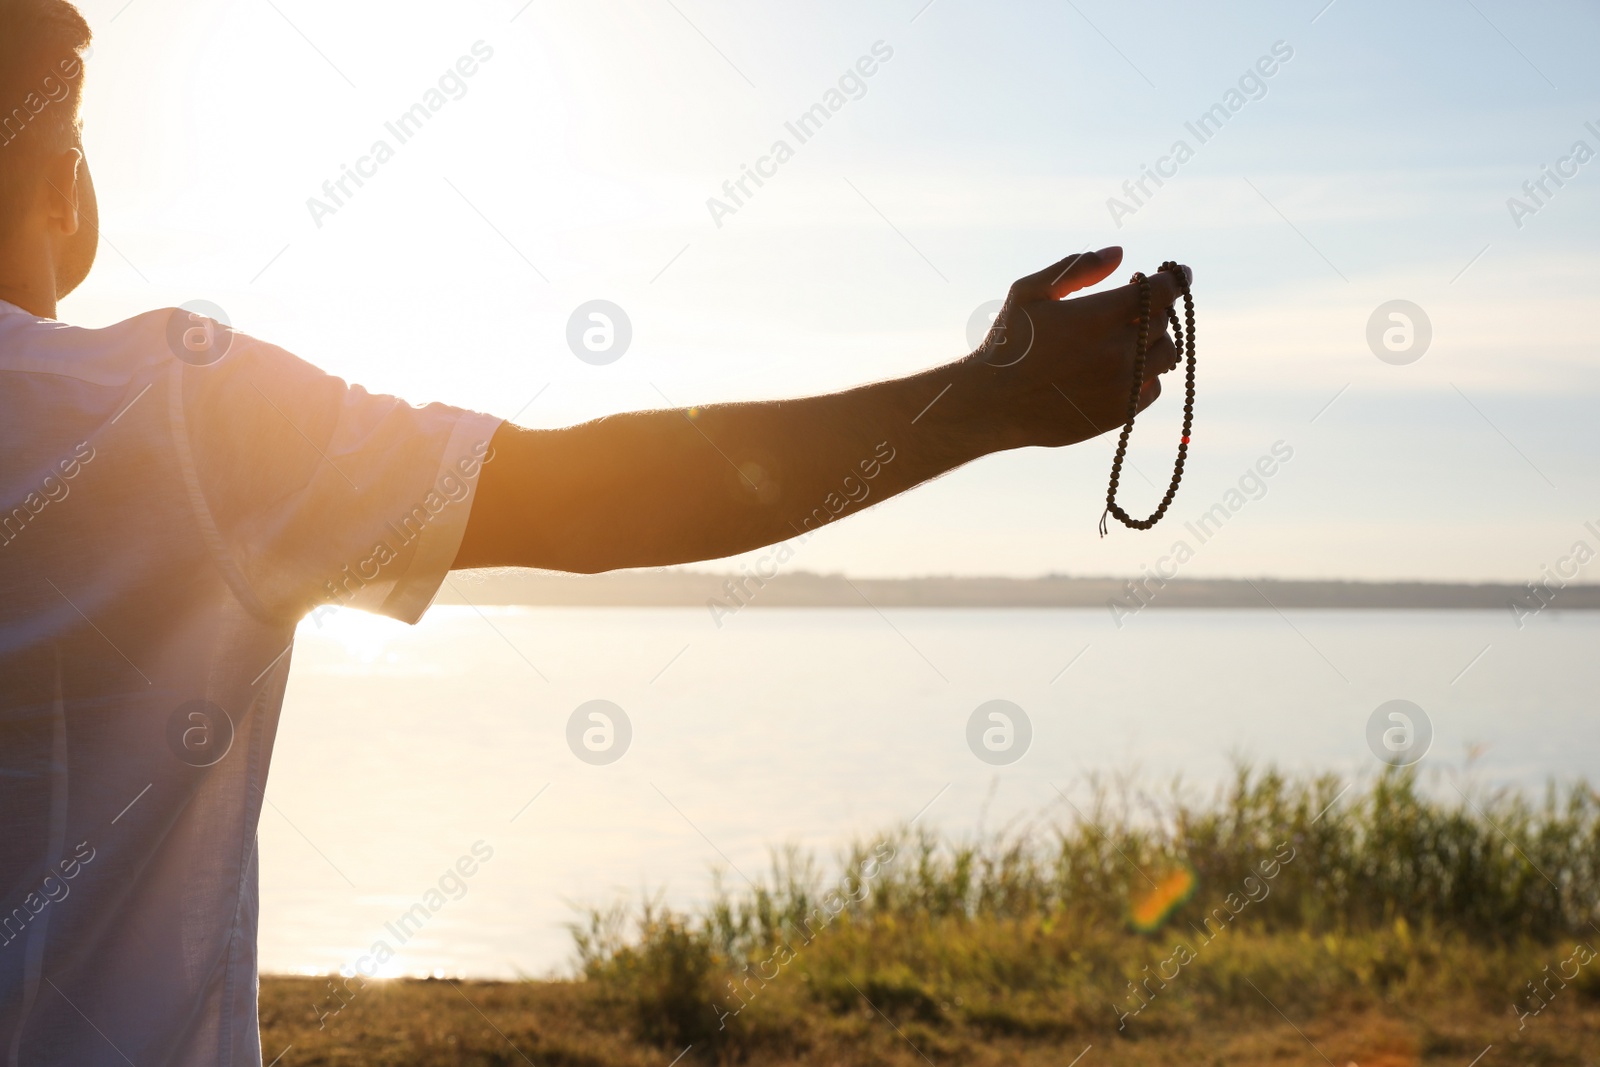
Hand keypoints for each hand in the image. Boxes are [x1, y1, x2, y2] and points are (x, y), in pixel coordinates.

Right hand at [968, 246, 1189, 448]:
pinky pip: (1152, 389)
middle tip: (1135, 309)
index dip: (1175, 280)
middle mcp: (1116, 352)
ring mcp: (1121, 386)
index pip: (1160, 292)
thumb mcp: (1029, 293)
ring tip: (1132, 338)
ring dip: (1155, 342)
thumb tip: (1120, 254)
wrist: (992, 404)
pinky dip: (1146, 375)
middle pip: (1163, 322)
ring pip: (1165, 356)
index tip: (1180, 274)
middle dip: (1153, 310)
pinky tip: (1123, 369)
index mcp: (1097, 317)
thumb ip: (1076, 268)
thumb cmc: (1008, 343)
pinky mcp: (1119, 413)